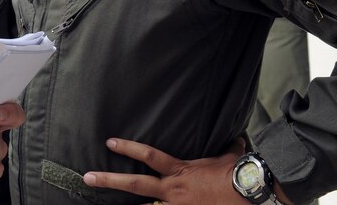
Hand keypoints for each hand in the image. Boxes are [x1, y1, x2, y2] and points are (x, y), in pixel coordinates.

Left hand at [82, 137, 247, 204]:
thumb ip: (227, 147)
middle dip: (109, 180)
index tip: (110, 143)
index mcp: (180, 170)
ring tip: (101, 204)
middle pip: (134, 184)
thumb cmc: (239, 174)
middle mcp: (173, 189)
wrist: (250, 193)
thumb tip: (237, 139)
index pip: (148, 155)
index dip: (127, 148)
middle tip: (87, 177)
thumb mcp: (230, 156)